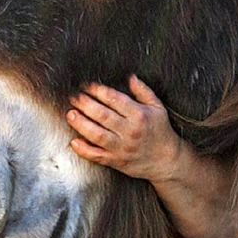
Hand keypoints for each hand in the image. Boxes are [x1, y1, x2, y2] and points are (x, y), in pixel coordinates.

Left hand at [66, 74, 181, 182]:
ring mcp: (122, 147)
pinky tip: (74, 141)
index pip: (114, 99)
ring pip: (97, 135)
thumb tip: (131, 77)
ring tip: (71, 114)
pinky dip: (84, 150)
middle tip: (74, 97)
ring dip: (81, 124)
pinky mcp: (116, 161)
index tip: (87, 86)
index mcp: (139, 115)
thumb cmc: (161, 132)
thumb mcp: (157, 108)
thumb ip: (143, 91)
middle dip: (85, 104)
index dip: (98, 90)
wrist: (167, 161)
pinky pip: (97, 156)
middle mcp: (130, 131)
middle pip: (102, 115)